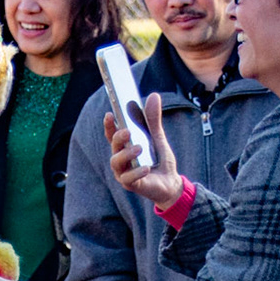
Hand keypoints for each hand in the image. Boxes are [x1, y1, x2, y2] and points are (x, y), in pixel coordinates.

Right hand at [105, 94, 184, 208]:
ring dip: (126, 154)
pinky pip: (129, 179)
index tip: (109, 114)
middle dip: (118, 138)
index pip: (112, 135)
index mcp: (124, 147)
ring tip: (138, 148)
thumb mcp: (158, 137)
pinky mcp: (131, 185)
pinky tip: (146, 168)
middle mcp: (120, 159)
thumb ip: (153, 119)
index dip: (109, 125)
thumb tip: (154, 95)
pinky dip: (136, 172)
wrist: (170, 183)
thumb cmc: (160, 160)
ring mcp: (124, 173)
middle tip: (127, 131)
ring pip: (116, 162)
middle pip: (113, 147)